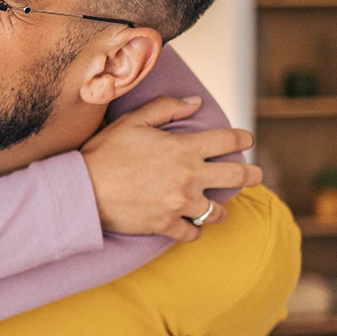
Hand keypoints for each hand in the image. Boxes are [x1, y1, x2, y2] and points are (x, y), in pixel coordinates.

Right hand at [81, 96, 261, 242]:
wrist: (82, 191)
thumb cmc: (104, 153)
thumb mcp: (132, 121)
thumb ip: (166, 107)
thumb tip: (196, 102)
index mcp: (184, 148)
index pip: (230, 141)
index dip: (243, 139)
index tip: (246, 141)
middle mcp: (189, 177)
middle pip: (239, 177)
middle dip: (252, 175)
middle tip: (254, 176)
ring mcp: (179, 204)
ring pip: (218, 211)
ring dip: (219, 209)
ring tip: (216, 208)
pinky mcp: (166, 225)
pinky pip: (192, 234)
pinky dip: (193, 231)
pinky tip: (189, 226)